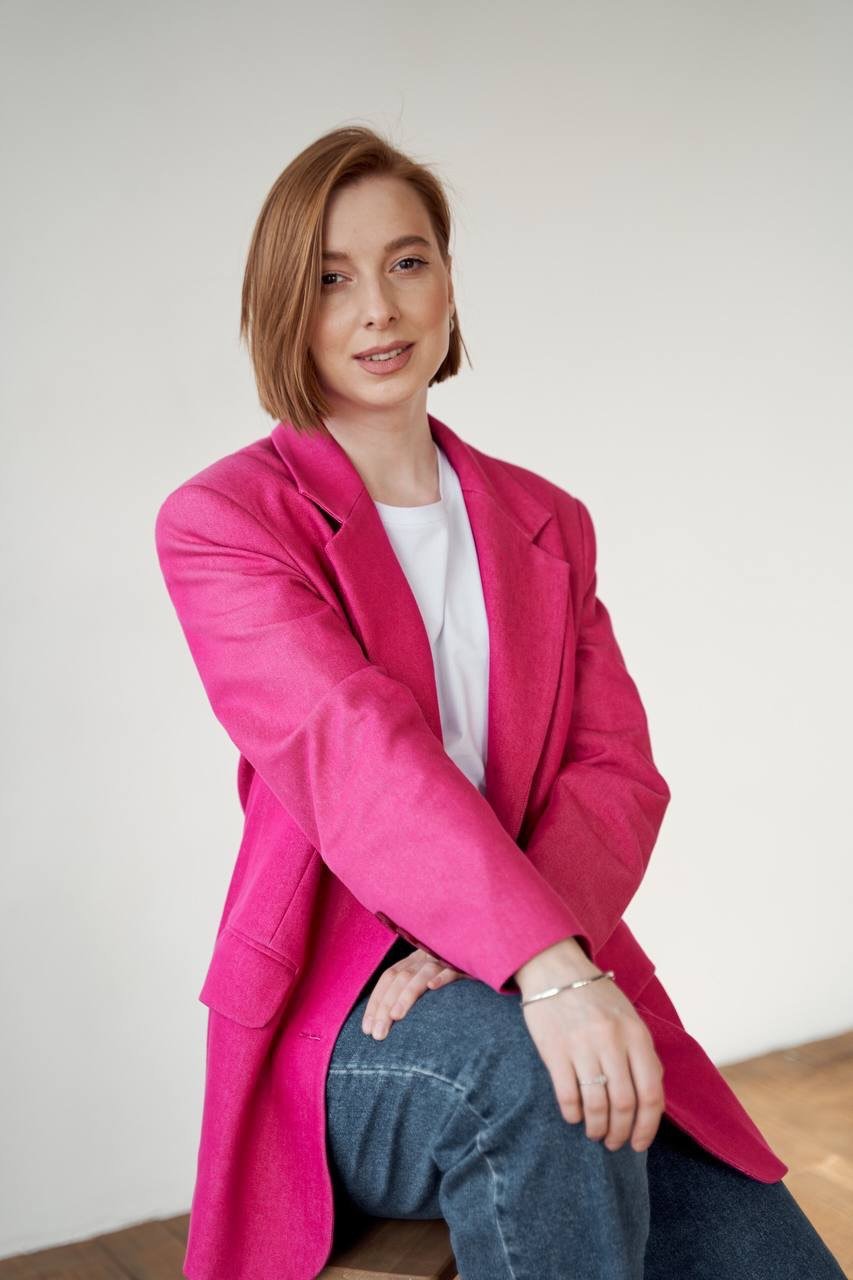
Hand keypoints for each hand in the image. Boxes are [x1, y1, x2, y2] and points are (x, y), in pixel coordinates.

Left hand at [362, 947, 464, 1039]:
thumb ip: (413, 991)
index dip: (375, 1002)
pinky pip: (452, 967)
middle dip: (384, 1006)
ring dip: (407, 994)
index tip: (366, 1029)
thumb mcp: (430, 977)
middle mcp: (426, 956)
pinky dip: (442, 976)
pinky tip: (433, 987)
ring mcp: (445, 957)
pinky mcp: (466, 962)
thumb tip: (390, 1021)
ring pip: (422, 973)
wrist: (483, 949)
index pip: (388, 977)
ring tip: (396, 1016)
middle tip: (377, 1034)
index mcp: (414, 960)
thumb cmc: (456, 971)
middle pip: (400, 978)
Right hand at [517, 943, 664, 1153]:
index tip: (640, 1143)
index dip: (648, 1127)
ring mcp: (583, 1046)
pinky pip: (567, 1094)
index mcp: (636, 1035)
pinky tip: (574, 1117)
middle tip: (614, 1143)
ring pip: (597, 1104)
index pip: (651, 1093)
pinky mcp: (555, 1050)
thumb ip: (641, 1053)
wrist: (555, 969)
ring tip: (595, 1134)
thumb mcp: (629, 1018)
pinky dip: (573, 1114)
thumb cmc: (595, 997)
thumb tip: (650, 1097)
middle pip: (624, 1103)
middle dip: (621, 1132)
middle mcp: (612, 1041)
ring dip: (597, 1128)